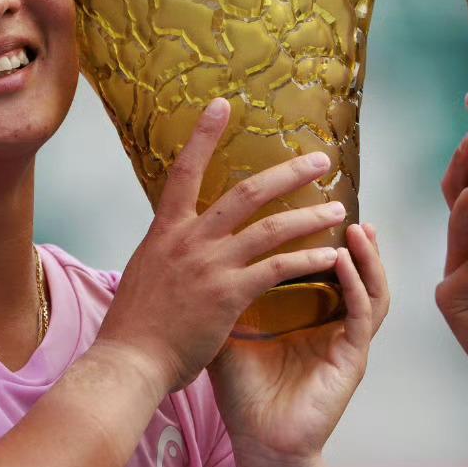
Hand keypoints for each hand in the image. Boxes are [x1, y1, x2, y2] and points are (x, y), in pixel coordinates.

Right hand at [99, 99, 347, 395]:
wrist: (129, 361)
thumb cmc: (135, 327)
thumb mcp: (147, 273)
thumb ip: (170, 252)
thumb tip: (179, 240)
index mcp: (166, 231)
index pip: (184, 171)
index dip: (203, 136)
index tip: (223, 105)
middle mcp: (190, 240)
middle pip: (245, 193)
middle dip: (287, 173)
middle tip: (319, 159)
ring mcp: (211, 265)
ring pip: (271, 228)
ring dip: (309, 216)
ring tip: (338, 209)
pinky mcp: (230, 293)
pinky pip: (279, 268)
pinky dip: (308, 260)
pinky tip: (331, 257)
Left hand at [209, 222, 389, 460]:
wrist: (257, 444)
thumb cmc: (244, 396)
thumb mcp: (229, 334)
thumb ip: (226, 297)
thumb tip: (196, 257)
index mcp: (310, 319)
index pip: (326, 269)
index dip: (327, 238)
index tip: (315, 202)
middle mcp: (333, 326)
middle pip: (356, 272)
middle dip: (356, 238)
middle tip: (345, 203)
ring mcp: (347, 342)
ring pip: (371, 288)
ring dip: (367, 257)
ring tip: (358, 227)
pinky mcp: (353, 359)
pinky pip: (362, 315)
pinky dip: (355, 286)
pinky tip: (344, 262)